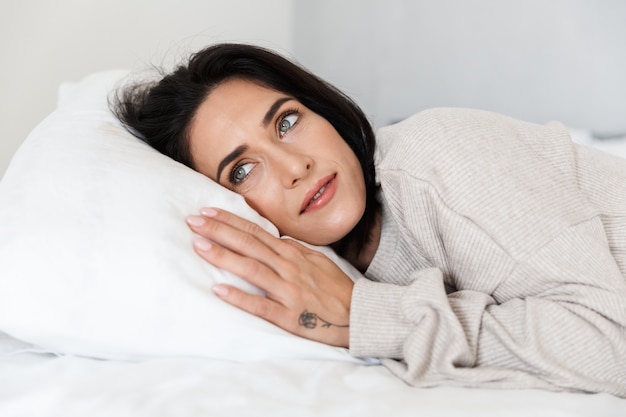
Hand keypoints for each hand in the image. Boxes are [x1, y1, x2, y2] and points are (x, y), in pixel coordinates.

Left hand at [186, 208, 353, 347]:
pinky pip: (261, 305)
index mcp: (292, 253)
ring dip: (224, 256)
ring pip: (252, 269)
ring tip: (199, 246)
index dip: (230, 220)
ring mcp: (288, 290)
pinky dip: (240, 297)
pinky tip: (219, 290)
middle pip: (249, 244)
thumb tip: (274, 239)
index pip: (256, 231)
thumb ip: (293, 250)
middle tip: (193, 221)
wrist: (358, 315)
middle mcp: (288, 267)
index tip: (207, 212)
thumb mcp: (316, 260)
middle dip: (219, 231)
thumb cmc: (335, 288)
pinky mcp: (289, 315)